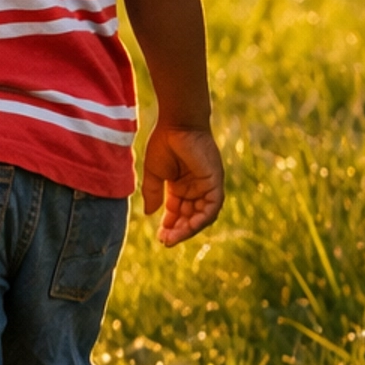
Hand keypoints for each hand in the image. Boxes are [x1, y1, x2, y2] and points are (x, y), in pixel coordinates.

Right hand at [141, 120, 223, 245]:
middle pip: (189, 217)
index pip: (177, 212)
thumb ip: (153, 193)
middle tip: (165, 241)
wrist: (177, 124)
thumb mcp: (154, 172)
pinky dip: (200, 220)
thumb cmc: (164, 143)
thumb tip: (150, 214)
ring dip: (188, 229)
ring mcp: (207, 187)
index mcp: (181, 185)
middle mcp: (195, 188)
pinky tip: (187, 228)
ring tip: (173, 238)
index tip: (160, 237)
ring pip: (201, 216)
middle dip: (178, 230)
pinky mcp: (215, 183)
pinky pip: (211, 208)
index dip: (169, 225)